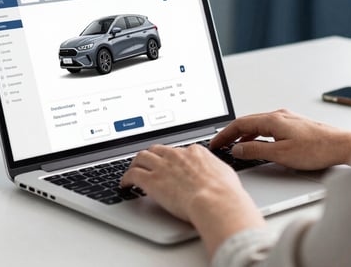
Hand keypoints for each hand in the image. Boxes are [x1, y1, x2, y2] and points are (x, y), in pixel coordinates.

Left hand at [120, 144, 264, 257]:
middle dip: (151, 156)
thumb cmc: (224, 192)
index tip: (169, 164)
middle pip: (157, 150)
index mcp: (194, 152)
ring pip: (141, 157)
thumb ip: (215, 169)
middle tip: (147, 163)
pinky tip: (125, 184)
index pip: (178, 151)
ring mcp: (162, 166)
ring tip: (132, 171)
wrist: (215, 200)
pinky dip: (126, 178)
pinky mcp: (151, 180)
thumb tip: (216, 172)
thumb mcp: (224, 172)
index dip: (171, 158)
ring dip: (136, 164)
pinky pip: (132, 174)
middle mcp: (176, 156)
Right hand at [210, 109, 350, 169]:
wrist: (342, 146)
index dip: (224, 134)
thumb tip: (237, 149)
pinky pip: (267, 128)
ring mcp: (286, 119)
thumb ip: (255, 151)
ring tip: (234, 148)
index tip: (215, 144)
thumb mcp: (281, 154)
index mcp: (273, 119)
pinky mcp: (293, 125)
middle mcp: (278, 115)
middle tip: (219, 145)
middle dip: (230, 134)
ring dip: (243, 136)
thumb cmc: (317, 149)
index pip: (240, 124)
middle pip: (246, 122)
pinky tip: (256, 145)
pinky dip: (256, 136)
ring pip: (257, 125)